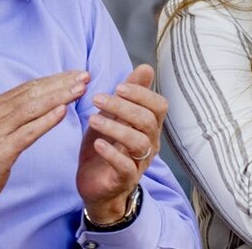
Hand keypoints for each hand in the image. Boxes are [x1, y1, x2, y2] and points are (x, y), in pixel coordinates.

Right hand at [0, 70, 89, 233]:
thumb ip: (17, 115)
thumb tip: (45, 101)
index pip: (30, 86)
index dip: (56, 79)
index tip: (77, 74)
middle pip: (34, 92)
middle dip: (62, 83)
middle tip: (85, 76)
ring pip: (33, 107)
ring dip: (59, 96)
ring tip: (79, 89)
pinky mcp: (2, 150)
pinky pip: (28, 132)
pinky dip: (47, 120)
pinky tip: (63, 112)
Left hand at [77, 64, 166, 223]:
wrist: (95, 184)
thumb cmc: (106, 145)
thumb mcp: (114, 115)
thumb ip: (129, 93)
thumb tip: (146, 67)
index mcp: (149, 125)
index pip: (159, 105)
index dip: (141, 94)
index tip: (118, 86)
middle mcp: (150, 143)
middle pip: (147, 121)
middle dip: (122, 106)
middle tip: (97, 99)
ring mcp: (140, 162)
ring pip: (138, 142)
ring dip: (115, 127)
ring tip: (93, 120)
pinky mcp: (125, 180)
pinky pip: (125, 167)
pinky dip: (111, 153)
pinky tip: (97, 143)